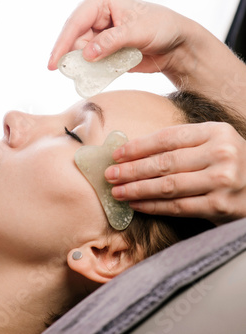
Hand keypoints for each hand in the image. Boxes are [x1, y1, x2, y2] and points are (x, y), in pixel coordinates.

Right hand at [47, 0, 197, 74]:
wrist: (177, 46)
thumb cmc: (162, 27)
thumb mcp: (137, 31)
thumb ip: (111, 41)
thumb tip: (87, 53)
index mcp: (103, 4)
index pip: (77, 21)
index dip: (63, 41)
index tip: (54, 62)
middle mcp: (99, 20)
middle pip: (75, 40)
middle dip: (72, 57)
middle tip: (71, 72)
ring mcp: (101, 38)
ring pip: (81, 55)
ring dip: (83, 67)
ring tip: (87, 75)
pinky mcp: (106, 54)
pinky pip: (92, 65)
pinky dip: (92, 73)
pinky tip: (92, 79)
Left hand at [104, 122, 245, 224]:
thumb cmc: (228, 162)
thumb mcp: (211, 142)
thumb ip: (180, 143)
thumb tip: (132, 150)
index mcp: (215, 132)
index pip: (167, 138)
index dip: (138, 147)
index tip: (116, 155)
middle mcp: (221, 154)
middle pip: (165, 162)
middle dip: (131, 170)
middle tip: (109, 175)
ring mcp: (222, 181)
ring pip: (168, 186)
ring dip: (137, 189)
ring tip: (116, 191)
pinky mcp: (219, 206)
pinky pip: (177, 206)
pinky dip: (152, 206)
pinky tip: (135, 204)